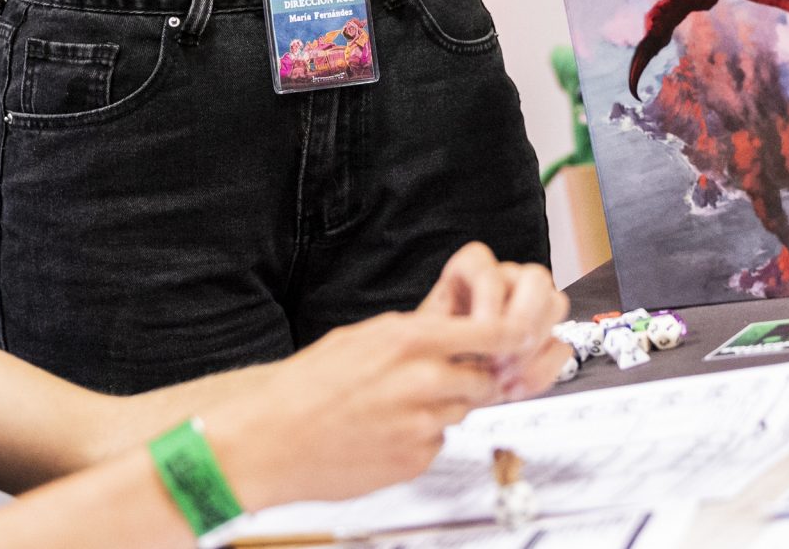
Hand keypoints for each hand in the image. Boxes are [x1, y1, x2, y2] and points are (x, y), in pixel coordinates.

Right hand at [203, 305, 549, 511]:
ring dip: (441, 409)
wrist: (272, 438)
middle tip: (432, 380)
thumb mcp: (361, 338)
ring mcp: (422, 424)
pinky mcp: (416, 460)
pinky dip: (421, 439)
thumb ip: (411, 334)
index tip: (516, 337)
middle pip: (483, 377)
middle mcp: (422, 380)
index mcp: (409, 340)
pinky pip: (437, 444)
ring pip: (459, 412)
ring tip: (394, 408)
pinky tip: (385, 433)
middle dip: (468, 378)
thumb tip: (446, 329)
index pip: (491, 332)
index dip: (508, 336)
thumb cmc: (306, 386)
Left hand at [415, 241, 570, 399]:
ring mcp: (531, 307)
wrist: (439, 379)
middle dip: (522, 321)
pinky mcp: (546, 337)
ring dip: (535, 346)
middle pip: (536, 278)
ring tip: (505, 377)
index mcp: (470, 269)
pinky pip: (561, 346)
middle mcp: (506, 280)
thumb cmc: (431, 351)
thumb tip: (482, 338)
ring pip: (555, 304)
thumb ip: (451, 332)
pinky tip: (515, 389)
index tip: (478, 335)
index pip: (490, 270)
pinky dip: (541, 371)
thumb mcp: (429, 338)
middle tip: (501, 357)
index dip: (488, 304)